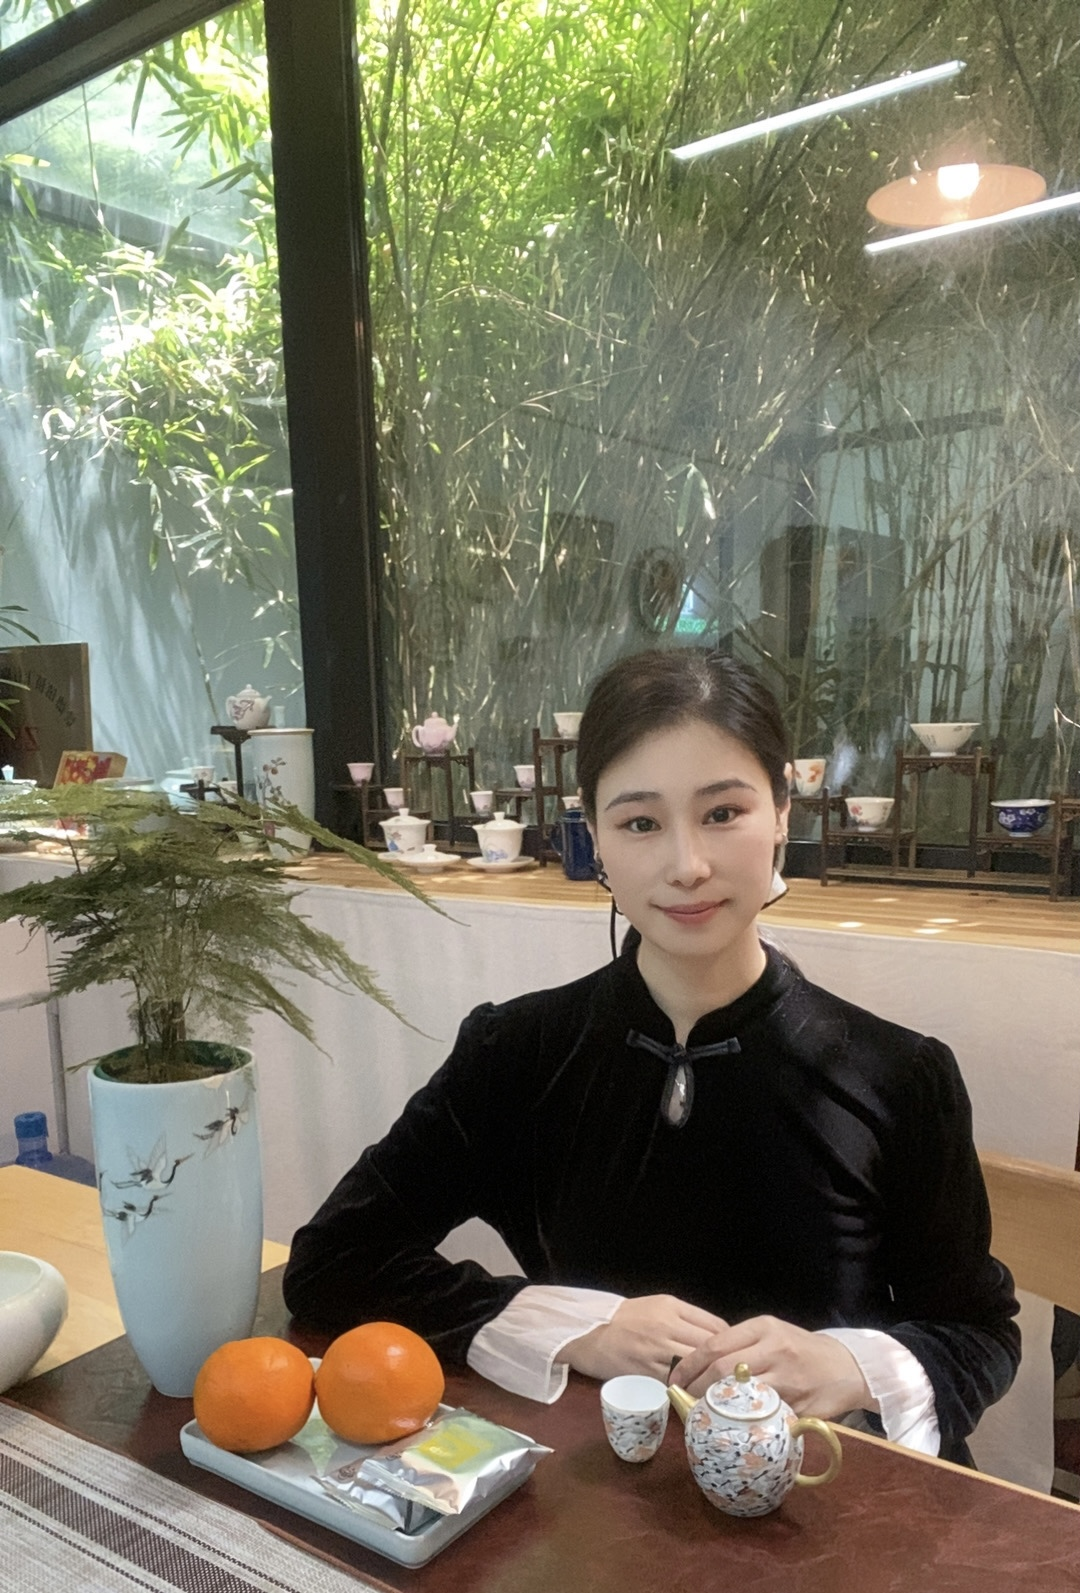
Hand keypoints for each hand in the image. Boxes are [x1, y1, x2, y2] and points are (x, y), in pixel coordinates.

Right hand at [557, 1294, 727, 1382]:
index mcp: (672, 1307)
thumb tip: (717, 1336)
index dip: (730, 1343)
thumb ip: (687, 1317)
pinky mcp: (645, 1371)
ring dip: (707, 1379)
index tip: (733, 1355)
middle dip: (722, 1362)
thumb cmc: (625, 1318)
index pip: (715, 1326)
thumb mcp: (658, 1306)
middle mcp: (667, 1326)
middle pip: (709, 1347)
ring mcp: (656, 1349)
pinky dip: (686, 1388)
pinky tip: (693, 1394)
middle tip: (730, 1375)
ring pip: (694, 1366)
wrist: (588, 1331)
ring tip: (715, 1388)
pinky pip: (675, 1382)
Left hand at [672, 1316, 870, 1418]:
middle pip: (723, 1369)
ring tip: (702, 1415)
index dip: (689, 1364)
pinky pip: (763, 1415)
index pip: (715, 1344)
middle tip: (684, 1401)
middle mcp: (774, 1349)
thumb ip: (742, 1344)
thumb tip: (701, 1363)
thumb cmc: (802, 1349)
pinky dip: (744, 1423)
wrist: (848, 1366)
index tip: (674, 1379)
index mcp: (763, 1328)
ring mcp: (788, 1378)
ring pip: (740, 1394)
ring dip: (717, 1407)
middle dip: (697, 1387)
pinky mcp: (799, 1405)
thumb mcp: (773, 1334)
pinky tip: (733, 1429)